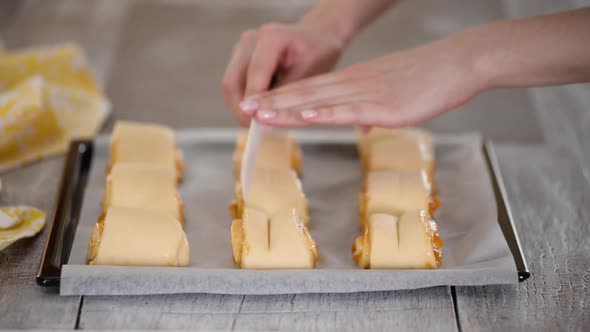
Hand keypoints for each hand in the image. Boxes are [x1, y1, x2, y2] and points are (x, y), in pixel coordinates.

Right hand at [221, 22, 345, 125]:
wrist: (317, 36)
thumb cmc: (318, 54)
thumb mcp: (309, 76)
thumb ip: (285, 95)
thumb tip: (263, 116)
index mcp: (271, 38)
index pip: (253, 76)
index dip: (252, 104)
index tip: (257, 125)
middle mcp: (251, 40)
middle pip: (232, 81)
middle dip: (241, 110)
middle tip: (254, 130)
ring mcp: (242, 48)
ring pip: (231, 85)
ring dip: (241, 106)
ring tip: (259, 122)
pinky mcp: (240, 58)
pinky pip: (235, 84)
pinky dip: (245, 100)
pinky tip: (259, 111)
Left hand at [239, 37, 487, 127]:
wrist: (459, 64)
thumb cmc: (430, 81)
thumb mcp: (396, 98)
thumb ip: (375, 111)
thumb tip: (362, 127)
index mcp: (356, 82)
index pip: (313, 90)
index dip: (284, 98)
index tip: (260, 105)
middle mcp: (355, 85)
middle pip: (307, 93)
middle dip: (273, 102)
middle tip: (244, 108)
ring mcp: (367, 94)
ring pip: (319, 100)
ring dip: (286, 108)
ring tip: (259, 113)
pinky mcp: (383, 105)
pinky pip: (346, 110)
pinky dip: (321, 113)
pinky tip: (301, 115)